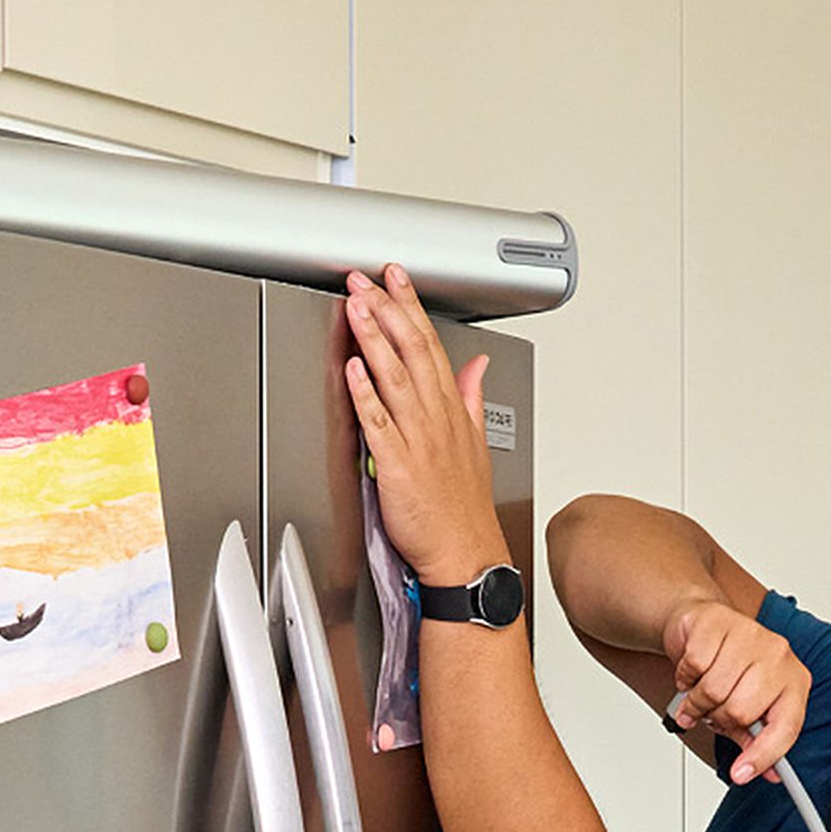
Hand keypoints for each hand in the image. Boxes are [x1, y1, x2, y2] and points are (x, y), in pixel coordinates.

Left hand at [341, 265, 508, 586]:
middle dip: (389, 311)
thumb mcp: (477, 444)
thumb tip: (477, 367)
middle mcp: (436, 419)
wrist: (465, 553)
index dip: (412, 308)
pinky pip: (380, 424)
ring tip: (357, 306)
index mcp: (452, 411)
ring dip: (375, 340)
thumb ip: (473, 399)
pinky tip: (353, 368)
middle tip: (366, 279)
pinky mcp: (398, 466)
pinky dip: (366, 394)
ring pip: (396, 379)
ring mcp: (418, 440)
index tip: (396, 278)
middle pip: (413, 352)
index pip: (431, 345)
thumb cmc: (464, 508)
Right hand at [664, 598, 809, 783]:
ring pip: (713, 689)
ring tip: (697, 692)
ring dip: (695, 700)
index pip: (785, 728)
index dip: (763, 756)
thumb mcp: (745, 705)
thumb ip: (755, 737)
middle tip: (708, 712)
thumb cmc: (727, 667)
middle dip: (715, 719)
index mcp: (794, 681)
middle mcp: (778, 656)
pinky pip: (694, 666)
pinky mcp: (720, 622)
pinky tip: (692, 671)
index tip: (740, 774)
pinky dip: (684, 677)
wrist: (702, 625)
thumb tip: (769, 773)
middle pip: (740, 710)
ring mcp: (751, 635)